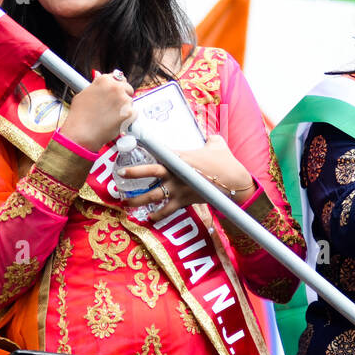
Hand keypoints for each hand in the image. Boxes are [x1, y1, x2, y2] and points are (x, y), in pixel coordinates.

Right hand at [59, 70, 133, 151]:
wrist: (81, 134)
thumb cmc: (79, 117)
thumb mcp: (83, 94)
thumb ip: (96, 87)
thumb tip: (101, 86)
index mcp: (104, 80)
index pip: (118, 77)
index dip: (117, 86)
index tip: (115, 91)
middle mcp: (115, 87)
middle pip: (127, 88)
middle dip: (123, 95)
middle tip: (115, 106)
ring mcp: (123, 100)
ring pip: (131, 101)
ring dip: (125, 107)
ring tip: (111, 116)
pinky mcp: (129, 113)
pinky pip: (134, 113)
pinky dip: (128, 118)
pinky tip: (116, 121)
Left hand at [118, 135, 256, 223]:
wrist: (234, 183)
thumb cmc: (225, 162)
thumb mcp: (217, 144)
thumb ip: (209, 139)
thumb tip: (209, 137)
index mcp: (181, 156)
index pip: (159, 149)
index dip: (144, 144)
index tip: (130, 140)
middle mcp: (176, 173)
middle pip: (150, 171)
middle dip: (133, 172)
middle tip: (120, 174)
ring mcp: (178, 189)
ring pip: (152, 195)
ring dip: (137, 199)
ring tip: (124, 202)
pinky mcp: (183, 202)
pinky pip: (166, 211)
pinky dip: (157, 216)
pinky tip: (148, 218)